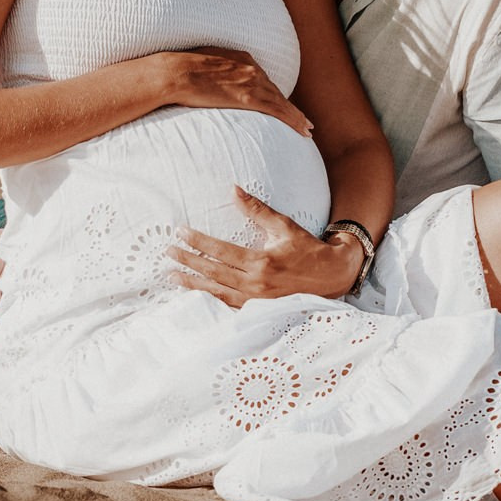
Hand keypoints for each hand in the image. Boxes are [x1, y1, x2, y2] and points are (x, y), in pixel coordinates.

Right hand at [159, 48, 312, 137]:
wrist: (176, 72)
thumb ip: (211, 73)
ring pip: (281, 102)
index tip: (279, 102)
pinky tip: (302, 130)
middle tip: (301, 119)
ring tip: (306, 129)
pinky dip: (293, 120)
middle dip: (288, 105)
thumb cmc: (179, 71)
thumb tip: (205, 84)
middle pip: (275, 91)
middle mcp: (251, 68)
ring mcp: (252, 82)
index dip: (272, 93)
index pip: (261, 79)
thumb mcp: (200, 65)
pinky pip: (278, 111)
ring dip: (296, 117)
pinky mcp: (249, 97)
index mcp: (240, 58)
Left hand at [169, 188, 361, 304]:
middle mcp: (256, 284)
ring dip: (192, 284)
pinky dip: (209, 300)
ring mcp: (257, 301)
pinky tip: (196, 295)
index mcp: (261, 262)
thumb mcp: (284, 226)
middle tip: (168, 253)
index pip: (220, 251)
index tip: (179, 233)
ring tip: (172, 276)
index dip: (198, 242)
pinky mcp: (259, 310)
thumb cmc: (308, 249)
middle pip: (213, 272)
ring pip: (216, 293)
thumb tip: (234, 190)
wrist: (332, 276)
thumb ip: (257, 210)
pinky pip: (228, 306)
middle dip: (188, 261)